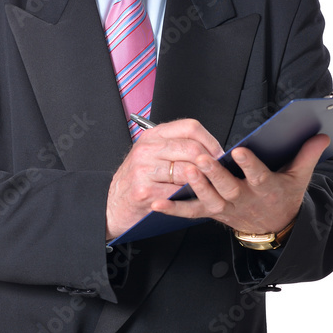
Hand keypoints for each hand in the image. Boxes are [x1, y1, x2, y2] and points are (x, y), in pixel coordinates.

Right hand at [105, 119, 222, 239]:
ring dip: (203, 181)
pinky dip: (190, 197)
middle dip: (211, 163)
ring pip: (188, 171)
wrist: (113, 205)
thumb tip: (212, 151)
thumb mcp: (152, 155)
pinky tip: (193, 198)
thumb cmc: (138, 180)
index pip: (190, 127)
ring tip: (208, 187)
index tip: (219, 154)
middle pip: (192, 148)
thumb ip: (176, 148)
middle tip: (218, 173)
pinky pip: (178, 192)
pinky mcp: (145, 191)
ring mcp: (144, 169)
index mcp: (152, 136)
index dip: (211, 141)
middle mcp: (147, 149)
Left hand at [149, 133, 330, 234]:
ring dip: (196, 186)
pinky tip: (157, 202)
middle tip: (202, 159)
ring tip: (185, 170)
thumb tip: (322, 135)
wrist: (274, 228)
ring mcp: (226, 209)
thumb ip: (307, 155)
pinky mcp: (211, 213)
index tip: (242, 150)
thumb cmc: (284, 197)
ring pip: (209, 199)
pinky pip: (189, 213)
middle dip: (215, 174)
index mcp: (266, 189)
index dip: (250, 165)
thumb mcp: (300, 177)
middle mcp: (244, 200)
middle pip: (228, 188)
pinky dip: (172, 209)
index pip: (259, 176)